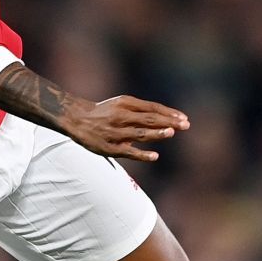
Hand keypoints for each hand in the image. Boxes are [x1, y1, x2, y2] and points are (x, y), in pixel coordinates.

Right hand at [60, 95, 189, 162]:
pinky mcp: (109, 147)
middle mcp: (121, 116)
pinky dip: (141, 154)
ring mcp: (115, 132)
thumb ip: (141, 110)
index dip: (169, 113)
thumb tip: (167, 118)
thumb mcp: (121, 104)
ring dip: (155, 133)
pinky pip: (127, 152)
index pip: (152, 108)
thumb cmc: (104, 112)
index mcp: (125, 103)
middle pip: (148, 118)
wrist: (76, 119)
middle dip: (168, 121)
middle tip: (185, 125)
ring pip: (139, 133)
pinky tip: (155, 156)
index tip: (184, 118)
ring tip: (171, 133)